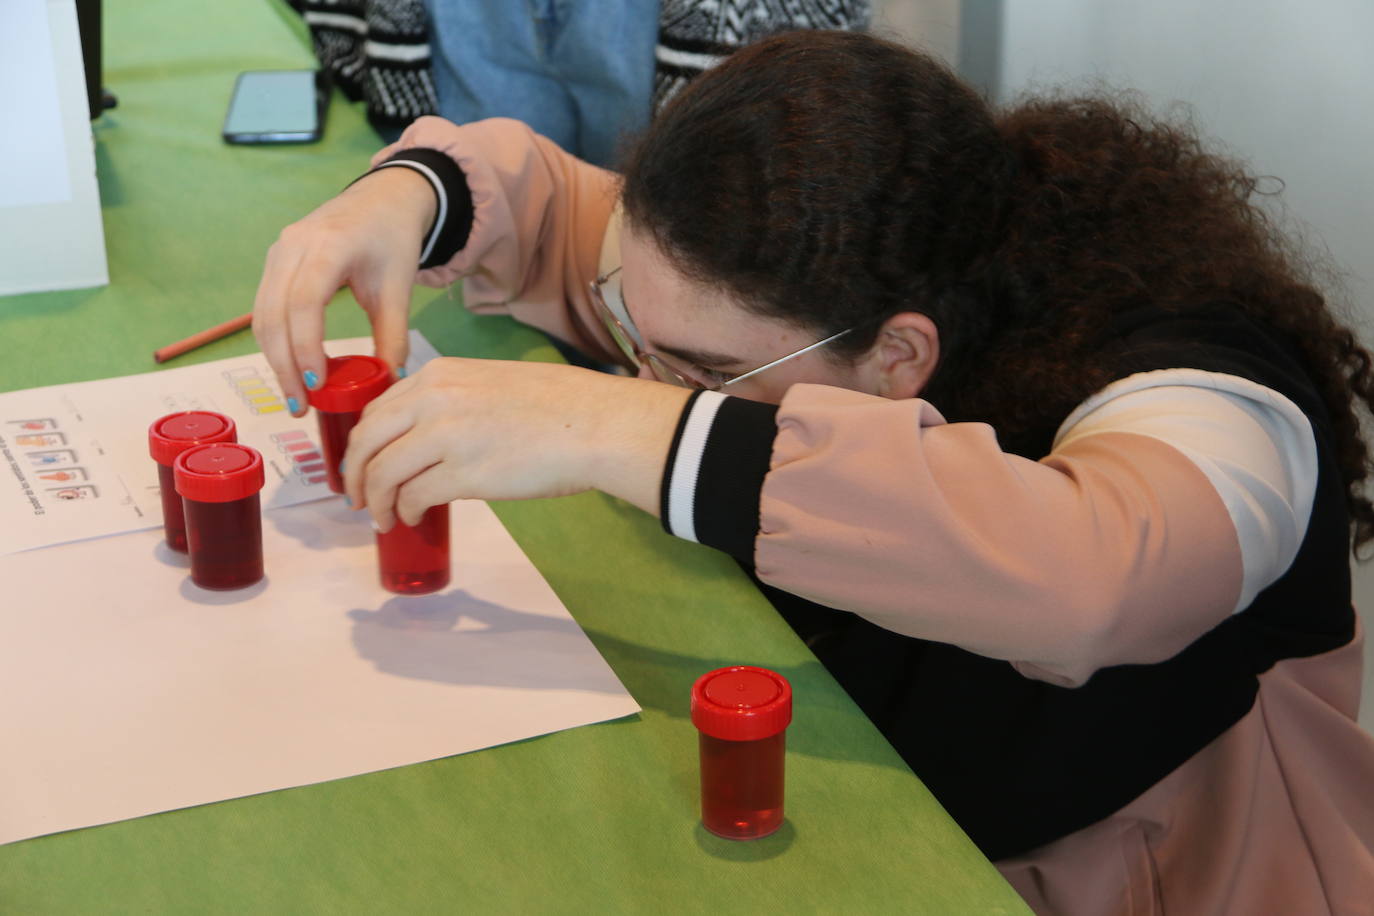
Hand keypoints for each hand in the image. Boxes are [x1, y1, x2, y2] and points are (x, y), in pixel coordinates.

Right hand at [252, 167, 436, 415]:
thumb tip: (390, 382)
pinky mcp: (274, 263)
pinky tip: (292, 369)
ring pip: (262, 315)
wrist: (383, 199)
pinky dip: (274, 342)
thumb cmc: (392, 239)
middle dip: (284, 365)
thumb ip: (394, 335)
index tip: (318, 383)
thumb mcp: (399, 287)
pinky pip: (264, 309)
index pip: (304, 302)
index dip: (305, 346)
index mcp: (328, 245)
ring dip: (275, 359)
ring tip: (296, 396)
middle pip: (274, 314)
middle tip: (301, 405)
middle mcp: (293, 246)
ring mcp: (278, 252)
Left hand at [341, 358, 691, 529]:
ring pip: (383, 473)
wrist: (595, 424)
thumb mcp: (491, 384)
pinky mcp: (463, 473)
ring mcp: (445, 436)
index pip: (377, 409)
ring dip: (377, 501)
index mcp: (439, 375)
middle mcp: (433, 400)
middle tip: (357, 497)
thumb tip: (430, 438)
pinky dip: (406, 511)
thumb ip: (453, 402)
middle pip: (366, 441)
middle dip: (355, 474)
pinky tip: (413, 517)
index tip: (363, 463)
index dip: (362, 443)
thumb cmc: (559, 408)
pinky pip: (414, 496)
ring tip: (384, 518)